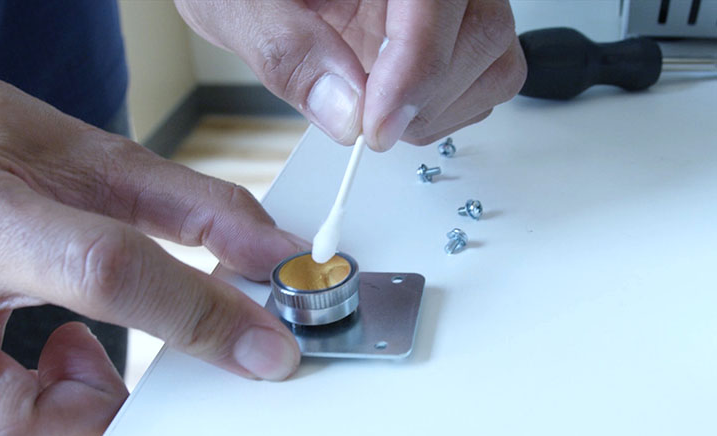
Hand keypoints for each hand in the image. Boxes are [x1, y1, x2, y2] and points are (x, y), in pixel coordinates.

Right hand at [0, 26, 302, 435]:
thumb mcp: (81, 151)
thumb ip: (187, 207)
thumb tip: (272, 256)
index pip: (103, 275)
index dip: (201, 318)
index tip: (267, 351)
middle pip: (16, 434)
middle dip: (109, 429)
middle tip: (137, 385)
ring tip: (74, 371)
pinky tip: (28, 387)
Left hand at [176, 0, 526, 151]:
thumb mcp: (239, 6)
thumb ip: (288, 51)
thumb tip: (345, 111)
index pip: (435, 1)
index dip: (414, 68)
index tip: (374, 126)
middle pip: (480, 33)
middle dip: (419, 97)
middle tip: (362, 121)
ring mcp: (455, 1)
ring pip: (494, 60)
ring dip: (435, 110)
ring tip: (372, 109)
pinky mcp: (456, 28)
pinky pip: (487, 76)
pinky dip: (445, 109)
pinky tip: (391, 103)